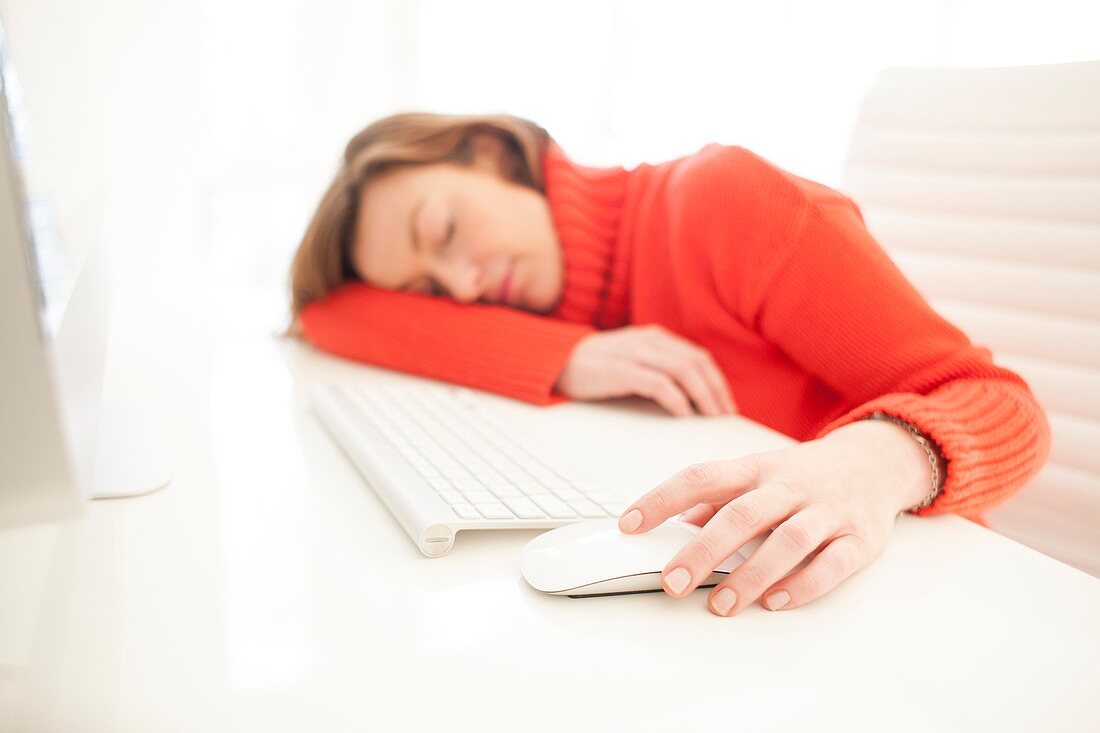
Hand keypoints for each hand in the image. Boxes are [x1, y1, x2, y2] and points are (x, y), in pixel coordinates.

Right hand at [555, 325, 737, 416]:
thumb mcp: (632, 359)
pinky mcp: (620, 370)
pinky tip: (683, 413)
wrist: (556, 361)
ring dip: (702, 395)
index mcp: (654, 337)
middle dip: (715, 389)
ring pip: (682, 370)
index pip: (696, 356)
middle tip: (724, 413)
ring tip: (709, 415)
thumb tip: (689, 396)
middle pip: (695, 362)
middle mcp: (648, 341)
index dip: (716, 379)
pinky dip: (676, 398)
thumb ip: (657, 367)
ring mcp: (634, 353)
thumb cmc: (596, 367)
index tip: (725, 403)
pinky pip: (657, 383)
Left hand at [617, 419, 934, 613]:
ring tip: (721, 605)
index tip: (629, 524)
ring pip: (788, 541)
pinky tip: (775, 602)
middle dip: (703, 550)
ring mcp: (826, 511)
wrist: (876, 461)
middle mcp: (789, 486)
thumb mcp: (756, 474)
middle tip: (673, 582)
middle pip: (742, 514)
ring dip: (751, 575)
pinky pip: (833, 563)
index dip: (662, 499)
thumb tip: (675, 524)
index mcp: (755, 468)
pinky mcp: (859, 538)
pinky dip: (804, 584)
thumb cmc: (801, 475)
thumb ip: (717, 498)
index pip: (701, 477)